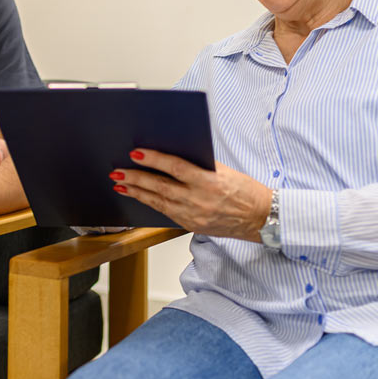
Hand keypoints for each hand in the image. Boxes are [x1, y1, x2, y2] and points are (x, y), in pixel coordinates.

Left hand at [110, 149, 272, 241]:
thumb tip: (169, 156)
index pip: (175, 168)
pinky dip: (150, 203)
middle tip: (117, 171)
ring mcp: (193, 215)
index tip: (135, 153)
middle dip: (136, 178)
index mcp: (209, 182)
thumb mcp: (224, 171)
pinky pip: (165, 212)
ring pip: (158, 202)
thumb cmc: (244, 190)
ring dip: (137, 192)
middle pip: (161, 187)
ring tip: (120, 184)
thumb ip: (198, 165)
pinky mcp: (191, 225)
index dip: (153, 160)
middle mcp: (199, 200)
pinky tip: (138, 196)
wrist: (260, 218)